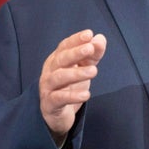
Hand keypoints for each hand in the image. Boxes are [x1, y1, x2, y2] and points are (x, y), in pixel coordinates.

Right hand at [39, 29, 106, 144]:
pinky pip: (59, 98)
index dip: (76, 40)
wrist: (56, 114)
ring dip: (77, 73)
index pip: (64, 46)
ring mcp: (48, 88)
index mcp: (57, 60)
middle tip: (90, 48)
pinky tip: (86, 94)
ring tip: (94, 71)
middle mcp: (50, 71)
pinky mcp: (50, 104)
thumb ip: (92, 54)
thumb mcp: (83, 68)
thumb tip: (100, 39)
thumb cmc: (69, 86)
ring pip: (59, 77)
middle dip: (75, 53)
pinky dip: (72, 96)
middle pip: (61, 59)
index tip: (89, 34)